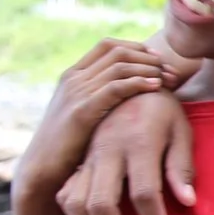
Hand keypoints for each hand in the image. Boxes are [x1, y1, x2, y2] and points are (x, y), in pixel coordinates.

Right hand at [13, 41, 177, 204]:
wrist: (42, 169)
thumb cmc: (68, 146)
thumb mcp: (83, 113)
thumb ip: (100, 97)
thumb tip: (131, 89)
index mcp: (73, 75)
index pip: (108, 45)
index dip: (137, 48)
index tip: (159, 59)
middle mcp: (74, 78)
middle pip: (118, 51)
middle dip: (149, 58)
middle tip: (172, 71)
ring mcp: (76, 92)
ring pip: (120, 66)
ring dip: (149, 69)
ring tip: (170, 80)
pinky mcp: (82, 111)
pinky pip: (115, 87)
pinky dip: (139, 83)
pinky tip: (156, 87)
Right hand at [56, 83, 196, 214]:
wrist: (131, 84)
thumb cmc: (163, 111)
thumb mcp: (181, 131)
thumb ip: (182, 167)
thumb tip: (187, 201)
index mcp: (138, 142)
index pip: (145, 193)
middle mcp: (107, 151)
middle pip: (103, 204)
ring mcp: (88, 157)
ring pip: (77, 203)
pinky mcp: (78, 162)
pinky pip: (67, 196)